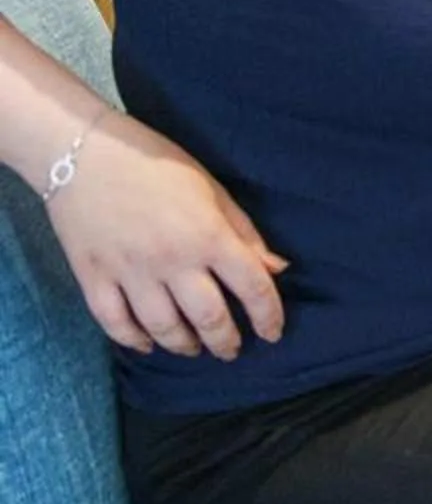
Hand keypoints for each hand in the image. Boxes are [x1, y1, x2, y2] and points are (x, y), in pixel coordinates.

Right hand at [45, 118, 286, 359]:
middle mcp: (173, 261)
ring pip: (164, 328)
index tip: (272, 332)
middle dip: (226, 342)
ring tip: (193, 349)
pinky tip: (147, 344)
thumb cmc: (157, 164)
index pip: (252, 287)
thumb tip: (276, 269)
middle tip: (231, 350)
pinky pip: (115, 323)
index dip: (268, 316)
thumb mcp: (212, 189)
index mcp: (209, 236)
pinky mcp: (93, 277)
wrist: (83, 153)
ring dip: (184, 346)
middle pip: (209, 318)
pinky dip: (133, 340)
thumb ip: (244, 232)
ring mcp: (130, 272)